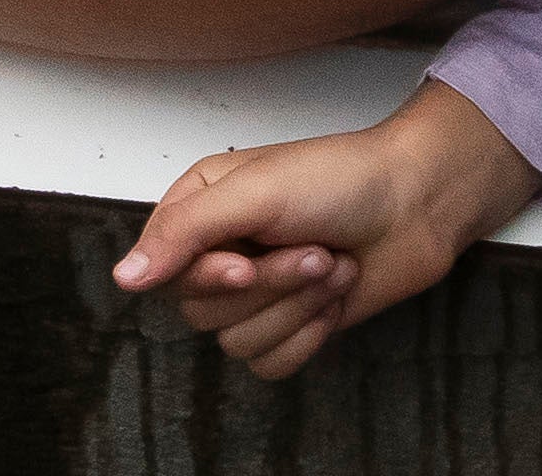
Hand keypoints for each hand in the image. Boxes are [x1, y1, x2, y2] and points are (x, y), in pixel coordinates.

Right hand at [109, 83, 541, 380]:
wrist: (416, 204)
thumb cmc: (340, 179)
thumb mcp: (253, 191)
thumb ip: (183, 233)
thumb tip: (125, 278)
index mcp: (198, 207)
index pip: (163, 269)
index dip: (206, 277)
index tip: (244, 265)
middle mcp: (220, 250)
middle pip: (203, 311)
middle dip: (269, 288)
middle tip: (313, 251)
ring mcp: (256, 291)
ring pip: (237, 342)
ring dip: (297, 307)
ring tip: (332, 265)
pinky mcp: (290, 323)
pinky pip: (272, 362)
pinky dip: (309, 335)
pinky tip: (335, 297)